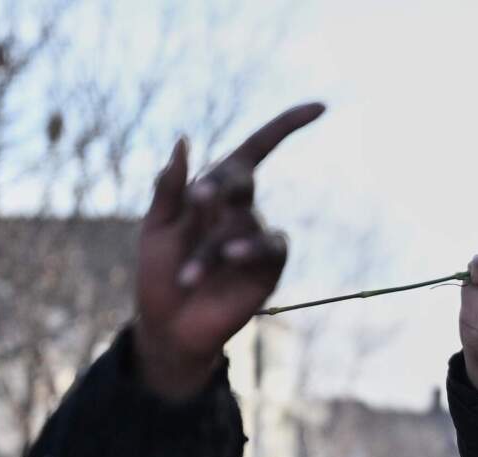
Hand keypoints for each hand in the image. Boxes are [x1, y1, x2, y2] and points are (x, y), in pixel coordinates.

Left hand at [134, 102, 323, 400]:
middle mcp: (240, 211)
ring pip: (242, 222)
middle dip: (221, 185)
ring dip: (212, 246)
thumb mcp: (155, 227)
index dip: (286, 127)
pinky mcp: (268, 269)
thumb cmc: (158, 274)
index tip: (321, 108)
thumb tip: (183, 141)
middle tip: (196, 200)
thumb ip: (169, 188)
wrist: (168, 327)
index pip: (254, 150)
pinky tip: (230, 258)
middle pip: (243, 178)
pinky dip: (248, 248)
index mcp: (214, 193)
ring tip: (187, 276)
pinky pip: (268, 247)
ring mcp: (256, 239)